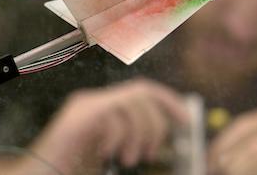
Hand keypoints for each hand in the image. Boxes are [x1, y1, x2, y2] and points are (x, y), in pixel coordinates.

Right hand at [21, 78, 188, 174]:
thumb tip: (162, 138)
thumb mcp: (109, 152)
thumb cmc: (70, 169)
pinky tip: (108, 153)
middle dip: (156, 122)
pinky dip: (117, 136)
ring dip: (138, 134)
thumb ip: (130, 139)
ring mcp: (84, 108)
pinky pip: (110, 115)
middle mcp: (93, 101)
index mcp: (103, 107)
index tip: (187, 119)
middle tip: (151, 151)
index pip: (143, 90)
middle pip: (141, 92)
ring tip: (130, 158)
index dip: (168, 101)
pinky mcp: (76, 120)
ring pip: (130, 102)